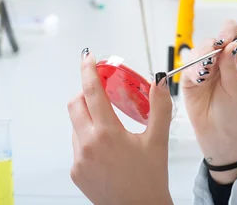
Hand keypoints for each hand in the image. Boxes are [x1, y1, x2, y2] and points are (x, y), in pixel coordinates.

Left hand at [67, 49, 173, 204]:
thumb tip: (160, 81)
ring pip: (76, 125)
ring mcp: (78, 159)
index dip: (89, 71)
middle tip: (103, 91)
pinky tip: (109, 148)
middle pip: (76, 104)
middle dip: (86, 92)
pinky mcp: (76, 171)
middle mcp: (88, 145)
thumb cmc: (150, 178)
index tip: (88, 57)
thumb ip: (159, 106)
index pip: (92, 92)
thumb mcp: (158, 139)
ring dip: (89, 116)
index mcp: (108, 133)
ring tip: (113, 126)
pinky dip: (89, 137)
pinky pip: (77, 144)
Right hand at [181, 21, 236, 183]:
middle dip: (210, 47)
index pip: (233, 33)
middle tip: (210, 60)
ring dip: (199, 60)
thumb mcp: (236, 88)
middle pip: (212, 40)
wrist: (217, 133)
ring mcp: (204, 67)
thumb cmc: (232, 111)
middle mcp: (219, 60)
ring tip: (204, 75)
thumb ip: (231, 65)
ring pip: (197, 51)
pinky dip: (191, 70)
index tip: (224, 39)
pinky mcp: (189, 78)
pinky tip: (198, 80)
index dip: (227, 31)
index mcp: (235, 58)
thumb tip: (231, 43)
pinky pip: (186, 66)